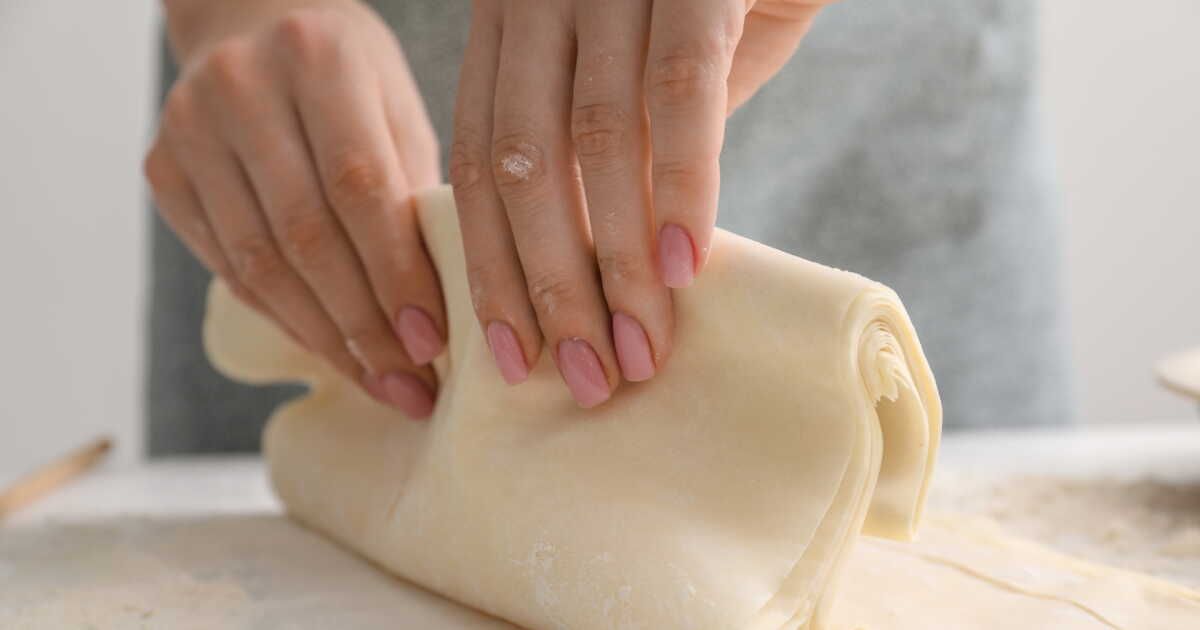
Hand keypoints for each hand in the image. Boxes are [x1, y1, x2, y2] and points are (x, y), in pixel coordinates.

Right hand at [144, 3, 444, 417]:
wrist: (251, 20)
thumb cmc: (349, 71)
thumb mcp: (397, 105)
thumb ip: (412, 188)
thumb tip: (441, 306)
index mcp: (318, 58)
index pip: (360, 186)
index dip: (396, 274)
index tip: (432, 342)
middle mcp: (241, 88)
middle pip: (305, 235)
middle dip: (364, 325)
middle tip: (412, 385)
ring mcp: (189, 130)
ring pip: (259, 263)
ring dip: (325, 339)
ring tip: (380, 384)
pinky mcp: (162, 170)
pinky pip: (228, 267)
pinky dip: (285, 318)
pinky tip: (331, 350)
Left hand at [450, 0, 828, 406]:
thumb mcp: (652, 72)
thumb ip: (621, 150)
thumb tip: (607, 264)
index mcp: (515, 22)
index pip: (480, 159)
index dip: (488, 264)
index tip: (511, 357)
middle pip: (521, 163)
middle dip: (547, 285)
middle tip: (579, 378)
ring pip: (594, 140)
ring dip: (613, 261)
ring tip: (639, 348)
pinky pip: (678, 94)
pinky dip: (679, 186)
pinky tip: (683, 268)